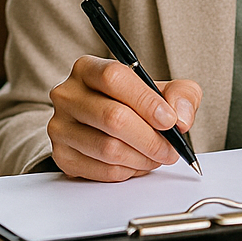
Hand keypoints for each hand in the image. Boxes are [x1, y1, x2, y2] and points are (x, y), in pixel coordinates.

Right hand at [47, 56, 201, 181]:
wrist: (101, 126)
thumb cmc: (131, 104)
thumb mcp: (161, 89)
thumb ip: (180, 95)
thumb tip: (181, 118)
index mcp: (88, 69)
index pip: (114, 78)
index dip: (146, 101)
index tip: (169, 120)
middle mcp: (68, 94)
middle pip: (113, 117)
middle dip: (150, 139)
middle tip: (170, 149)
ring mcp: (60, 126)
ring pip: (108, 148)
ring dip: (142, 158)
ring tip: (156, 157)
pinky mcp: (62, 155)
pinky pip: (102, 170)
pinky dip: (128, 172)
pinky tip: (137, 163)